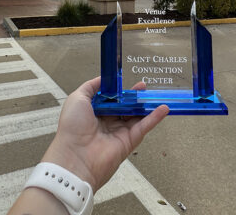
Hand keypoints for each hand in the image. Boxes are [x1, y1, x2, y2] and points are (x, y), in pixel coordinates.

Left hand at [42, 76, 168, 191]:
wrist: (76, 156)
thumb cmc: (72, 127)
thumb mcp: (77, 99)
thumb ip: (91, 87)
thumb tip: (103, 79)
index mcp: (94, 113)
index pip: (110, 99)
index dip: (118, 90)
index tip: (125, 80)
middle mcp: (107, 123)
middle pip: (125, 106)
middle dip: (134, 96)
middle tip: (143, 85)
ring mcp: (119, 132)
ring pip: (136, 115)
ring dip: (146, 105)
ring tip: (154, 93)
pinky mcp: (129, 141)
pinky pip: (144, 126)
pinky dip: (155, 117)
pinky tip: (163, 108)